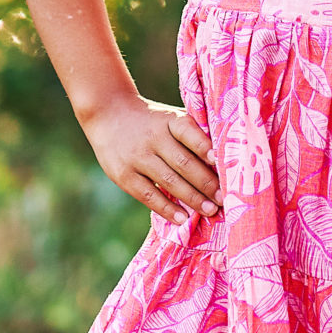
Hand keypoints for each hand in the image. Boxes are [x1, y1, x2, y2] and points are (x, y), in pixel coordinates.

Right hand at [80, 97, 218, 224]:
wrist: (108, 114)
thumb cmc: (152, 121)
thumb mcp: (170, 118)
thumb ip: (193, 133)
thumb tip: (223, 159)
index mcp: (170, 121)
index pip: (189, 132)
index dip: (205, 147)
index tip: (220, 162)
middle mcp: (153, 138)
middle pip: (183, 163)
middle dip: (206, 183)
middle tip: (224, 199)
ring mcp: (137, 157)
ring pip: (169, 181)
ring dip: (192, 198)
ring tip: (210, 211)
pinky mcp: (123, 175)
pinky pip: (148, 195)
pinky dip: (166, 209)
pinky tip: (182, 218)